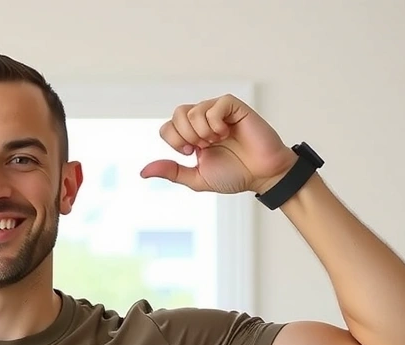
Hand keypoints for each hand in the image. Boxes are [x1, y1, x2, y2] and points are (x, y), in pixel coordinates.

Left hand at [140, 94, 296, 193]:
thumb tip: (143, 172)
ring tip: (218, 141)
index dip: (174, 140)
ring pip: (193, 110)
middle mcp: (203, 120)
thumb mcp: (197, 178)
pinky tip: (226, 133)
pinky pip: (215, 106)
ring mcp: (219, 112)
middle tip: (203, 147)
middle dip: (186, 135)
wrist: (261, 176)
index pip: (167, 127)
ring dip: (202, 131)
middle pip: (177, 114)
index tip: (191, 153)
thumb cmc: (234, 175)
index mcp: (192, 135)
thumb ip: (173, 172)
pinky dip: (215, 123)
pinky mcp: (235, 107)